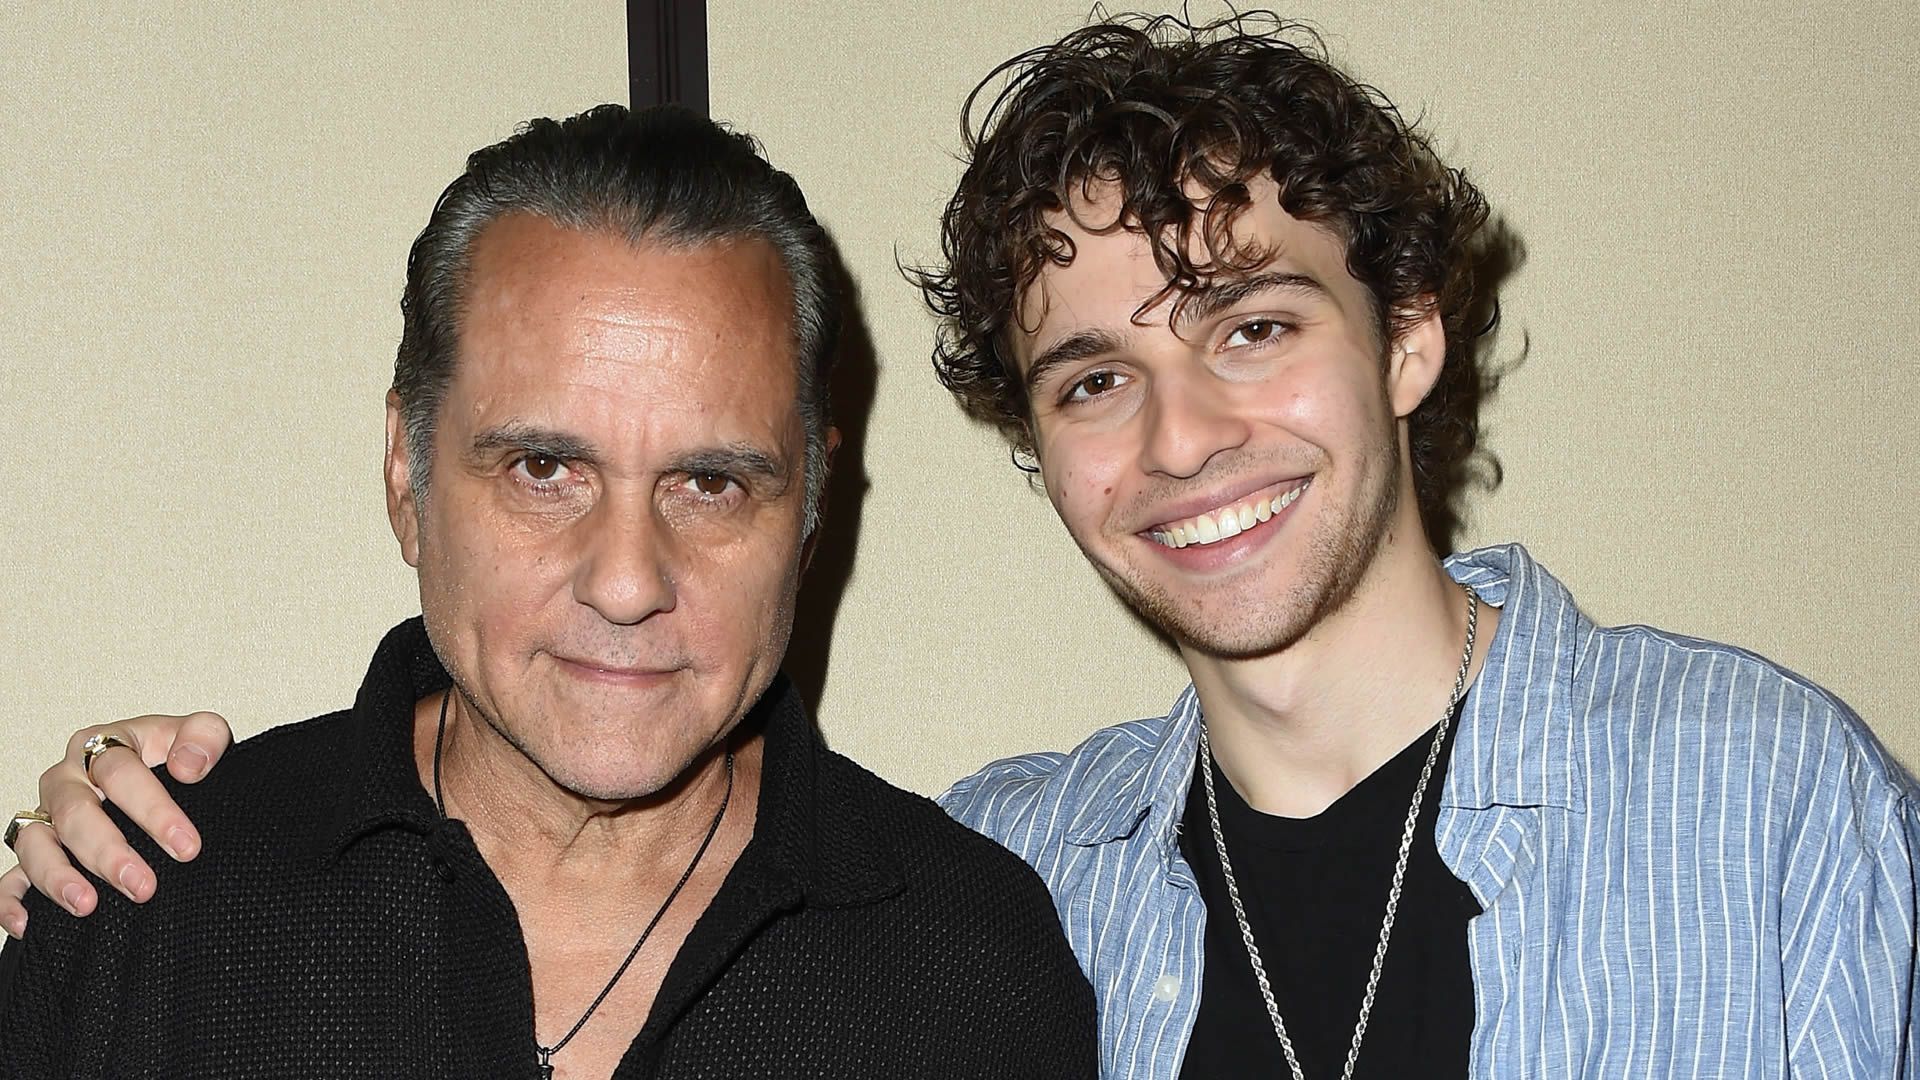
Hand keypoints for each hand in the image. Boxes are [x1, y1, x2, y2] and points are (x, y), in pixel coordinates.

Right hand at [1, 711, 232, 937]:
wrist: (167, 776)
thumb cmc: (179, 756)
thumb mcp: (202, 735)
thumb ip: (205, 736)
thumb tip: (188, 767)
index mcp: (105, 746)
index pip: (120, 773)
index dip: (153, 809)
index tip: (186, 847)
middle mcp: (68, 780)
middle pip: (74, 813)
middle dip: (108, 853)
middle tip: (144, 887)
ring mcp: (47, 817)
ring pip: (33, 843)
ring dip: (56, 876)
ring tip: (87, 906)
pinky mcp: (36, 853)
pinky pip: (10, 876)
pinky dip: (10, 899)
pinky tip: (26, 924)